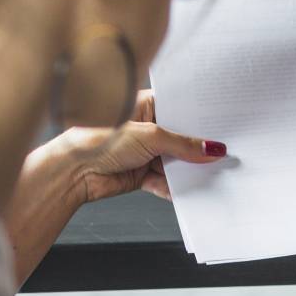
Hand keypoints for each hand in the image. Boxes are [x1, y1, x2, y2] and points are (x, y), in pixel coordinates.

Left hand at [65, 90, 226, 203]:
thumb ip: (183, 144)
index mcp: (147, 105)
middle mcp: (148, 128)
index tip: (223, 126)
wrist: (73, 171)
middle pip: (182, 139)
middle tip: (221, 153)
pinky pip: (166, 182)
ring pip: (176, 162)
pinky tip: (189, 189)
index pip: (182, 110)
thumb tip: (211, 148)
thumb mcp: (150, 136)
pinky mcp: (142, 174)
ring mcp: (146, 152)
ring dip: (189, 170)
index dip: (202, 119)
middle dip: (199, 148)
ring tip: (209, 173)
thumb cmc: (98, 139)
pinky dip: (176, 188)